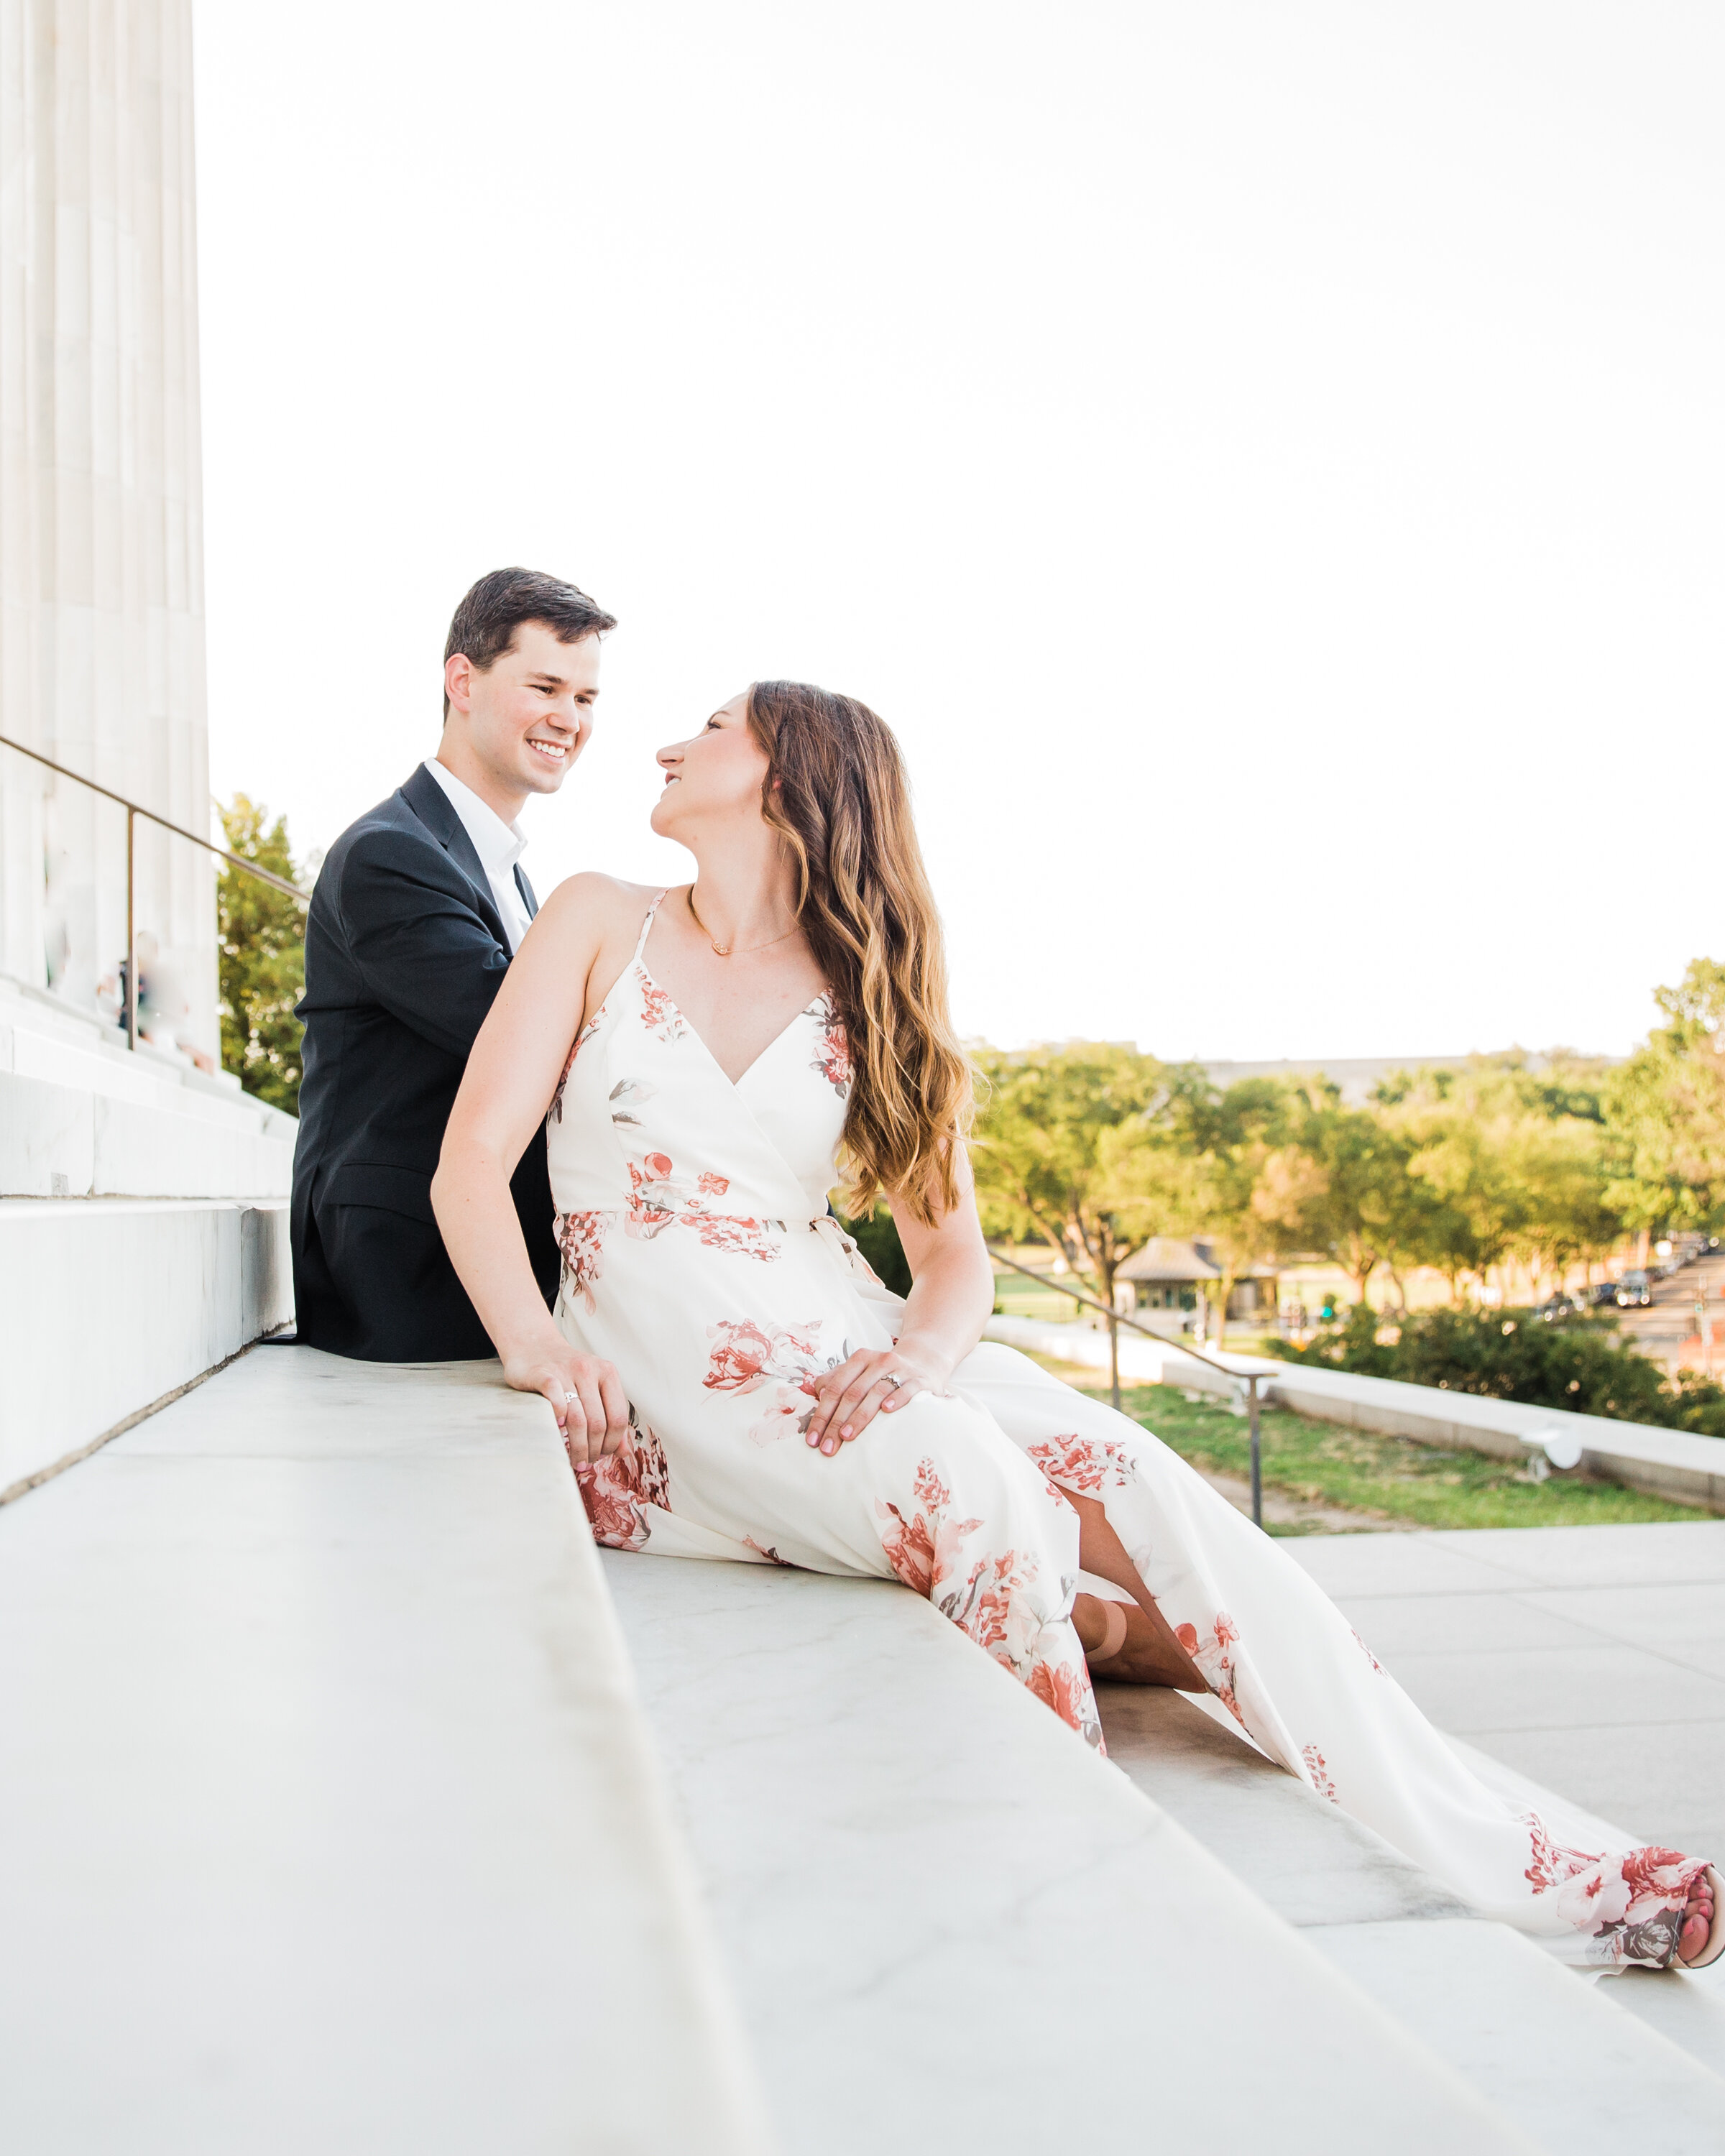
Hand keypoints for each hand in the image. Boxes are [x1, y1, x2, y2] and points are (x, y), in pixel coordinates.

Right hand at [502, 1345, 629, 1466]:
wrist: (533, 1346)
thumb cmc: (566, 1374)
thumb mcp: (594, 1389)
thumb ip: (610, 1416)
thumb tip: (624, 1452)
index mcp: (607, 1373)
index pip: (618, 1417)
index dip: (613, 1443)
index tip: (603, 1455)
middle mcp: (588, 1369)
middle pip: (598, 1422)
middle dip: (594, 1450)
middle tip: (586, 1462)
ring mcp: (565, 1371)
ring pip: (578, 1418)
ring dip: (578, 1446)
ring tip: (574, 1459)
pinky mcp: (542, 1374)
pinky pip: (555, 1398)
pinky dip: (559, 1418)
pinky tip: (558, 1430)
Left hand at [802, 1342, 947, 1457]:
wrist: (924, 1361)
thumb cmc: (884, 1374)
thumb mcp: (859, 1372)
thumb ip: (836, 1381)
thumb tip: (816, 1397)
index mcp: (859, 1360)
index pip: (834, 1389)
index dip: (822, 1414)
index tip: (813, 1439)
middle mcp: (878, 1361)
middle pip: (852, 1394)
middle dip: (837, 1422)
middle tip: (827, 1447)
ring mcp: (900, 1370)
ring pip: (876, 1392)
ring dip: (860, 1415)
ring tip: (847, 1436)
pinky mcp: (919, 1380)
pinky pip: (907, 1389)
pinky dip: (897, 1398)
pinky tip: (887, 1411)